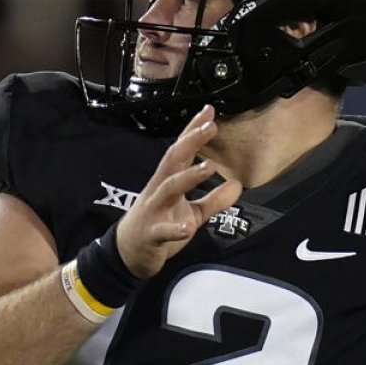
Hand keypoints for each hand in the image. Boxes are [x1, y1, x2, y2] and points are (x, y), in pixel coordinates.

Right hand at [116, 105, 242, 277]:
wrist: (128, 253)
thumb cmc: (159, 225)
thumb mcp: (192, 212)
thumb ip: (214, 200)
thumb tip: (238, 185)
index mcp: (169, 181)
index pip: (183, 151)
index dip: (194, 130)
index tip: (210, 111)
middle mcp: (159, 189)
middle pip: (174, 160)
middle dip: (191, 141)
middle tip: (211, 126)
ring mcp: (153, 210)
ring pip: (169, 188)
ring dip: (189, 177)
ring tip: (210, 167)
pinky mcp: (151, 234)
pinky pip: (163, 230)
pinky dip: (175, 228)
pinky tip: (188, 227)